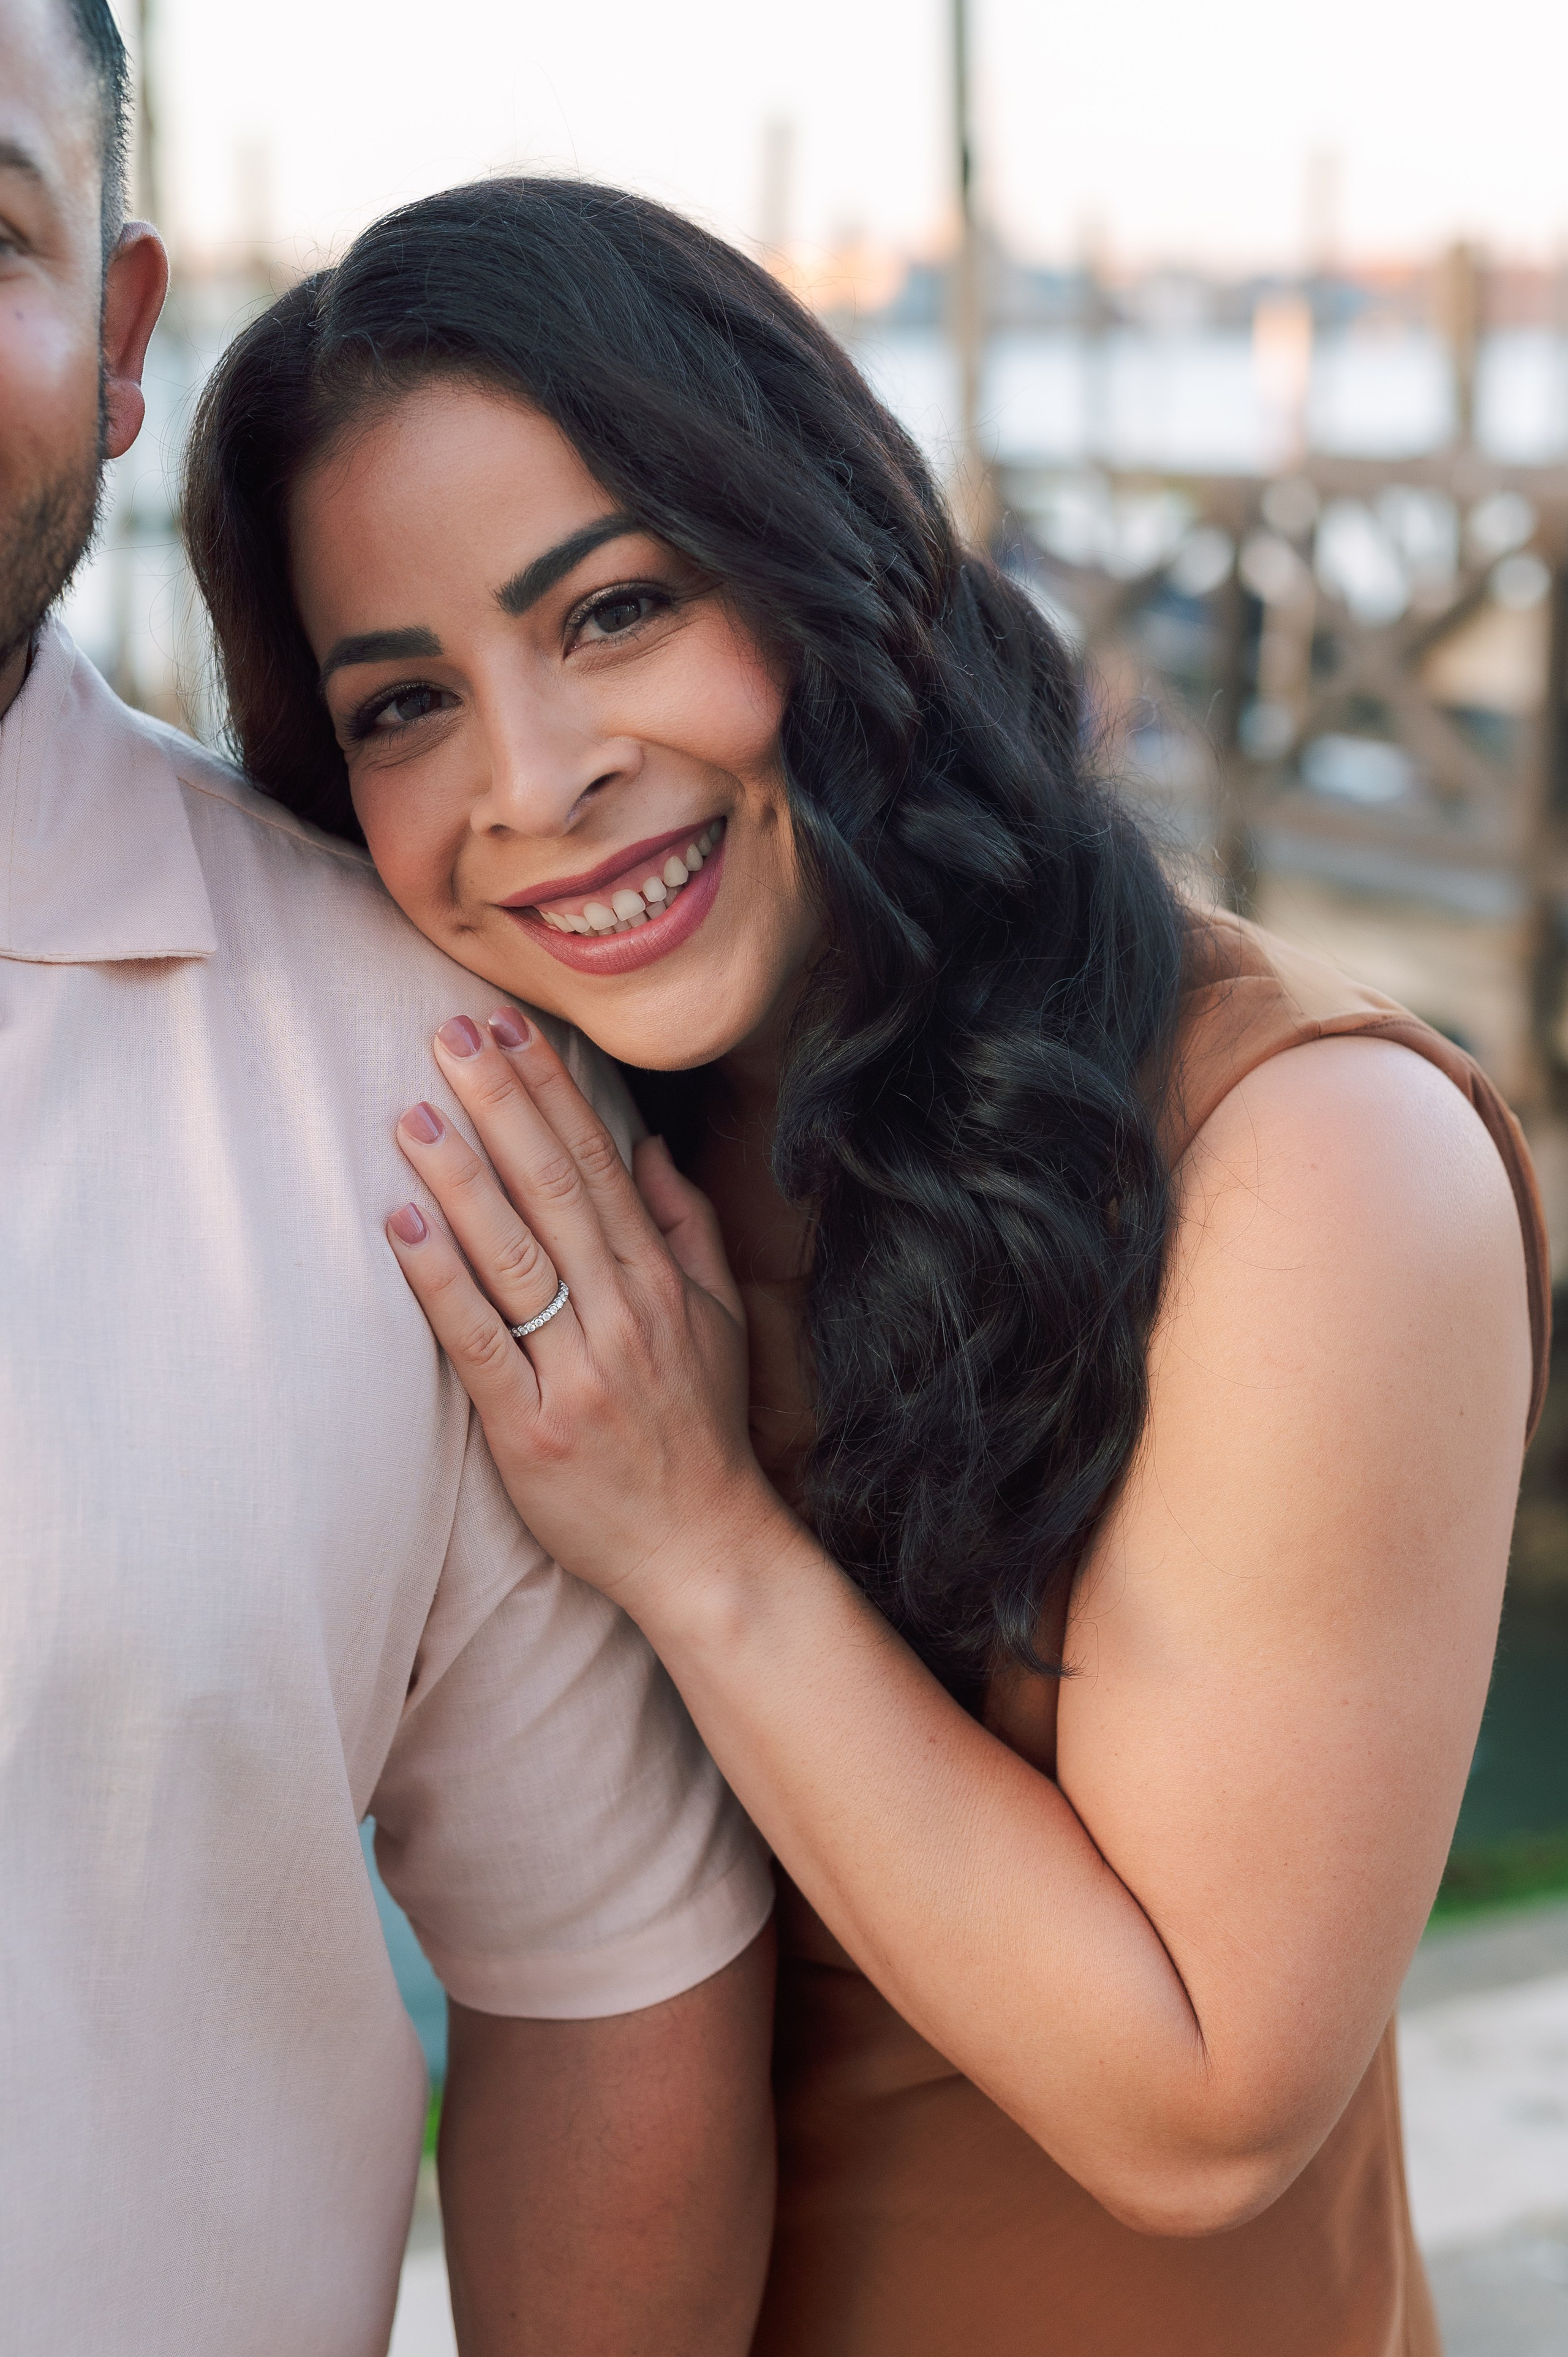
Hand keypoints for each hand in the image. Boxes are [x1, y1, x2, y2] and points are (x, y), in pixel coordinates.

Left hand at [386, 1009, 784, 1621]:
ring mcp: (575, 1373)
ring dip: (460, 1177)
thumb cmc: (701, 1431)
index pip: (599, 1167)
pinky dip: (440, 1279)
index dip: (554, 1093)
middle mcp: (621, 1317)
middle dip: (501, 1106)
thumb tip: (650, 1147)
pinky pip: (478, 1342)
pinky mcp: (529, 1430)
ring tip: (413, 1112)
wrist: (704, 1550)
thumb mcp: (720, 1321)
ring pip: (512, 1256)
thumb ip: (687, 1230)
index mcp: (659, 1286)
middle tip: (451, 1036)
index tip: (512, 1030)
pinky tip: (403, 1223)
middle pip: (552, 1192)